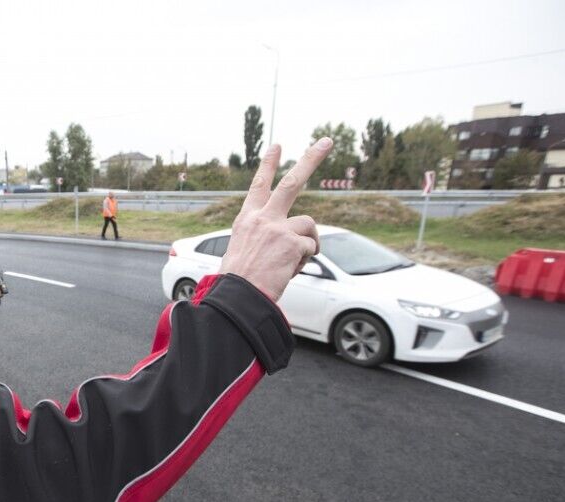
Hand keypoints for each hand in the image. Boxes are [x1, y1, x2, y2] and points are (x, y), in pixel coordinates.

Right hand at [218, 138, 332, 300]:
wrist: (238, 298)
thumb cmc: (239, 281)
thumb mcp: (243, 251)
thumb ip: (264, 237)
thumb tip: (294, 240)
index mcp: (247, 219)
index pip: (259, 185)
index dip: (269, 165)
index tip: (277, 146)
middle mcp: (262, 218)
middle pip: (291, 182)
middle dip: (310, 159)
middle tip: (327, 140)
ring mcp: (278, 228)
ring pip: (308, 225)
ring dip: (307, 243)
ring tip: (292, 261)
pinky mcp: (292, 242)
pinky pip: (311, 247)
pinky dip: (304, 260)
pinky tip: (288, 270)